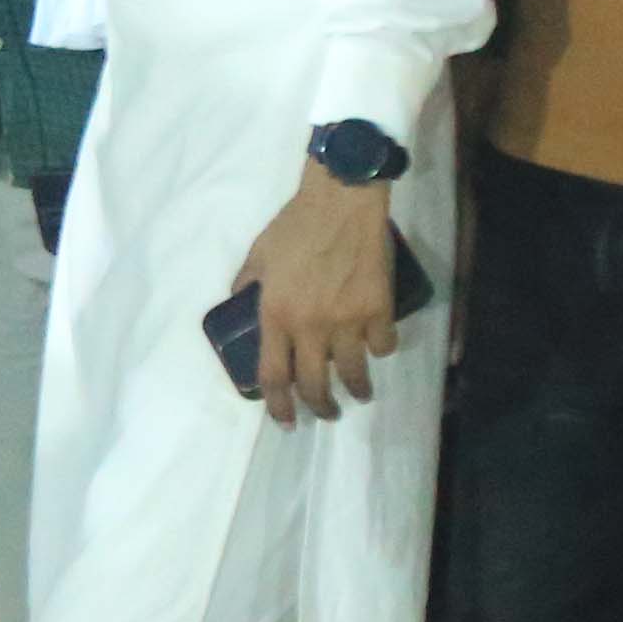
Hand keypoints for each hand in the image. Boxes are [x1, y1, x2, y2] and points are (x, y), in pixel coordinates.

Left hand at [227, 171, 401, 425]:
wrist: (340, 200)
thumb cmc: (295, 225)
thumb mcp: (258, 256)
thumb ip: (247, 284)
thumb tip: (239, 300)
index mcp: (276, 316)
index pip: (274, 376)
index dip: (279, 406)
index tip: (286, 421)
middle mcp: (310, 326)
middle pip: (315, 385)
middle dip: (321, 407)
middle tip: (326, 413)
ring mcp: (347, 320)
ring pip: (354, 373)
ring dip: (357, 389)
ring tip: (359, 394)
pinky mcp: (378, 308)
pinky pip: (383, 344)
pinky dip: (381, 350)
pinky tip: (378, 348)